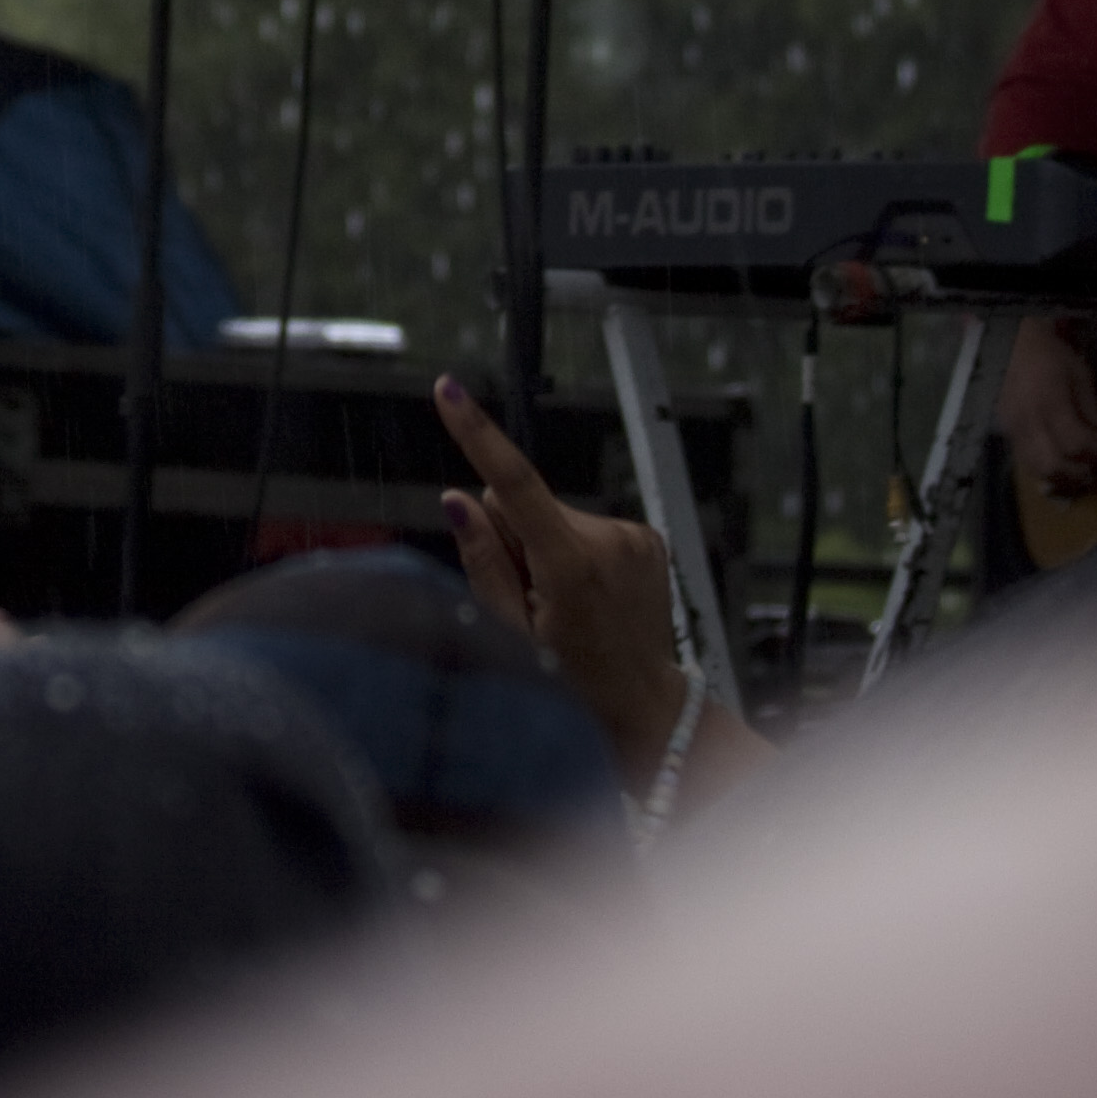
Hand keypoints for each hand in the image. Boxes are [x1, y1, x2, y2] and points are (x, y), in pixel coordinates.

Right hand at [431, 375, 689, 782]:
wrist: (644, 707)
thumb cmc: (572, 683)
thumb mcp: (512, 635)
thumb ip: (484, 562)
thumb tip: (458, 499)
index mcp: (570, 566)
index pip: (513, 484)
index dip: (477, 434)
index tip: (449, 390)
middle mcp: (608, 539)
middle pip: (524, 504)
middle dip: (516, 541)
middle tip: (535, 600)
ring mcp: (634, 536)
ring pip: (555, 516)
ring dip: (549, 550)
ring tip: (568, 606)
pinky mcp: (647, 536)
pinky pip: (585, 526)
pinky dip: (577, 553)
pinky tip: (591, 596)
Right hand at [1000, 316, 1096, 497]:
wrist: (1010, 342)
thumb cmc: (1047, 353)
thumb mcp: (1078, 372)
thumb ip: (1093, 405)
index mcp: (1049, 402)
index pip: (1075, 443)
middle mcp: (1028, 420)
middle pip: (1052, 464)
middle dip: (1077, 472)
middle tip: (1094, 467)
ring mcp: (1012, 428)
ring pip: (1034, 467)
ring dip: (1059, 476)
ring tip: (1077, 470)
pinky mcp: (1004, 430)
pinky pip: (1024, 459)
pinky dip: (1043, 467)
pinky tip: (1058, 462)